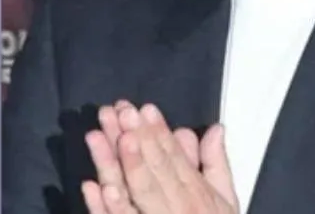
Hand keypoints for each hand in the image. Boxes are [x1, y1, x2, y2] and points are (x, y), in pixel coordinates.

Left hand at [81, 102, 238, 213]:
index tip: (144, 109)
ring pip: (134, 192)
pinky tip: (90, 186)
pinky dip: (105, 207)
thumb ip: (215, 165)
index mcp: (197, 196)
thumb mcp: (224, 202)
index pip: (174, 159)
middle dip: (135, 138)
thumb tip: (214, 129)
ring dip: (113, 164)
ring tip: (96, 136)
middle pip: (152, 170)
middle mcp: (178, 209)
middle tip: (118, 112)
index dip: (158, 133)